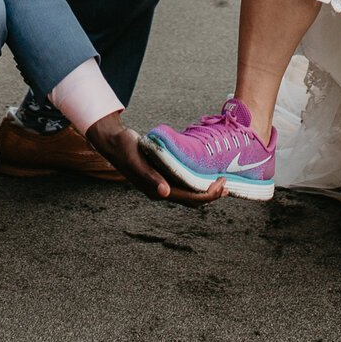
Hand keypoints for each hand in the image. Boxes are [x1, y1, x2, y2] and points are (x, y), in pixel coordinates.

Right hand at [84, 113, 222, 203]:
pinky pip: (184, 183)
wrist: (113, 142)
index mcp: (157, 190)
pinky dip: (197, 181)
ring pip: (189, 193)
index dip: (208, 195)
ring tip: (222, 183)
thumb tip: (165, 193)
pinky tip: (204, 174)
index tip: (221, 184)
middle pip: (192, 199)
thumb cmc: (124, 149)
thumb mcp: (137, 161)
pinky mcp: (163, 175)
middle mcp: (162, 190)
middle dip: (211, 195)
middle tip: (227, 184)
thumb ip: (150, 177)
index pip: (188, 199)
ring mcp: (162, 184)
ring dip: (206, 190)